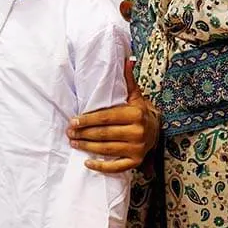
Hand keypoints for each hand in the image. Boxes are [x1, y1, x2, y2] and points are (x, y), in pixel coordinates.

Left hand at [66, 59, 159, 173]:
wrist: (158, 131)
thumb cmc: (140, 112)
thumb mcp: (135, 96)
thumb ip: (128, 80)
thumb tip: (128, 60)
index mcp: (135, 114)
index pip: (106, 117)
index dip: (88, 119)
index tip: (73, 120)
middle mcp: (137, 132)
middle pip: (104, 134)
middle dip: (83, 133)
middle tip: (69, 132)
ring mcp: (137, 149)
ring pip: (106, 150)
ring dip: (87, 147)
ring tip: (73, 142)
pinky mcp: (135, 161)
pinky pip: (116, 167)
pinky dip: (101, 167)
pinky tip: (87, 163)